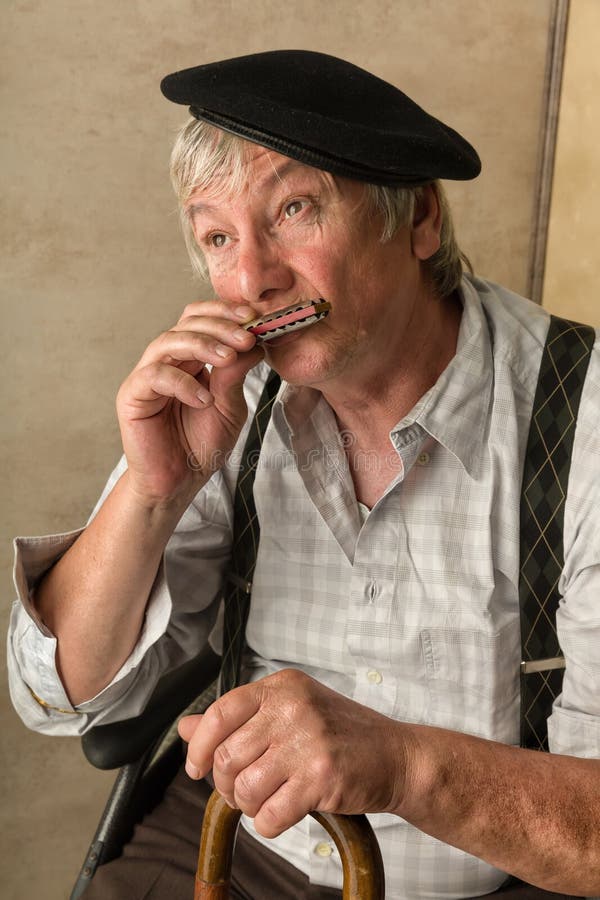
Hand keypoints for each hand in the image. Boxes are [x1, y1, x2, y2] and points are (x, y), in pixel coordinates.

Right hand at [116, 300, 261, 503]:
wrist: (179, 482)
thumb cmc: (201, 444)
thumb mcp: (229, 406)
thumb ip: (235, 376)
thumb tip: (254, 343)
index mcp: (189, 359)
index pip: (201, 320)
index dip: (224, 312)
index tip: (254, 317)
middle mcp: (166, 361)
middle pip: (186, 324)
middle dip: (219, 327)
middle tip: (246, 337)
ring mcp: (147, 376)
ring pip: (168, 342)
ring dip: (203, 345)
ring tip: (229, 359)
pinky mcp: (132, 396)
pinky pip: (155, 375)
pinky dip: (183, 383)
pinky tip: (204, 399)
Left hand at [178, 669, 408, 838]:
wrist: (398, 756)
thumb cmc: (341, 735)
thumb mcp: (289, 713)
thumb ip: (238, 719)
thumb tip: (186, 728)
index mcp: (282, 686)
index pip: (219, 713)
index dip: (199, 746)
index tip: (196, 769)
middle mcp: (292, 707)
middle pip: (227, 756)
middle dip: (226, 784)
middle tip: (243, 791)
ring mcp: (308, 740)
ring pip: (245, 788)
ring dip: (250, 806)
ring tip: (268, 800)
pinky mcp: (321, 776)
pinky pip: (270, 815)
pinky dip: (270, 823)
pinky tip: (284, 813)